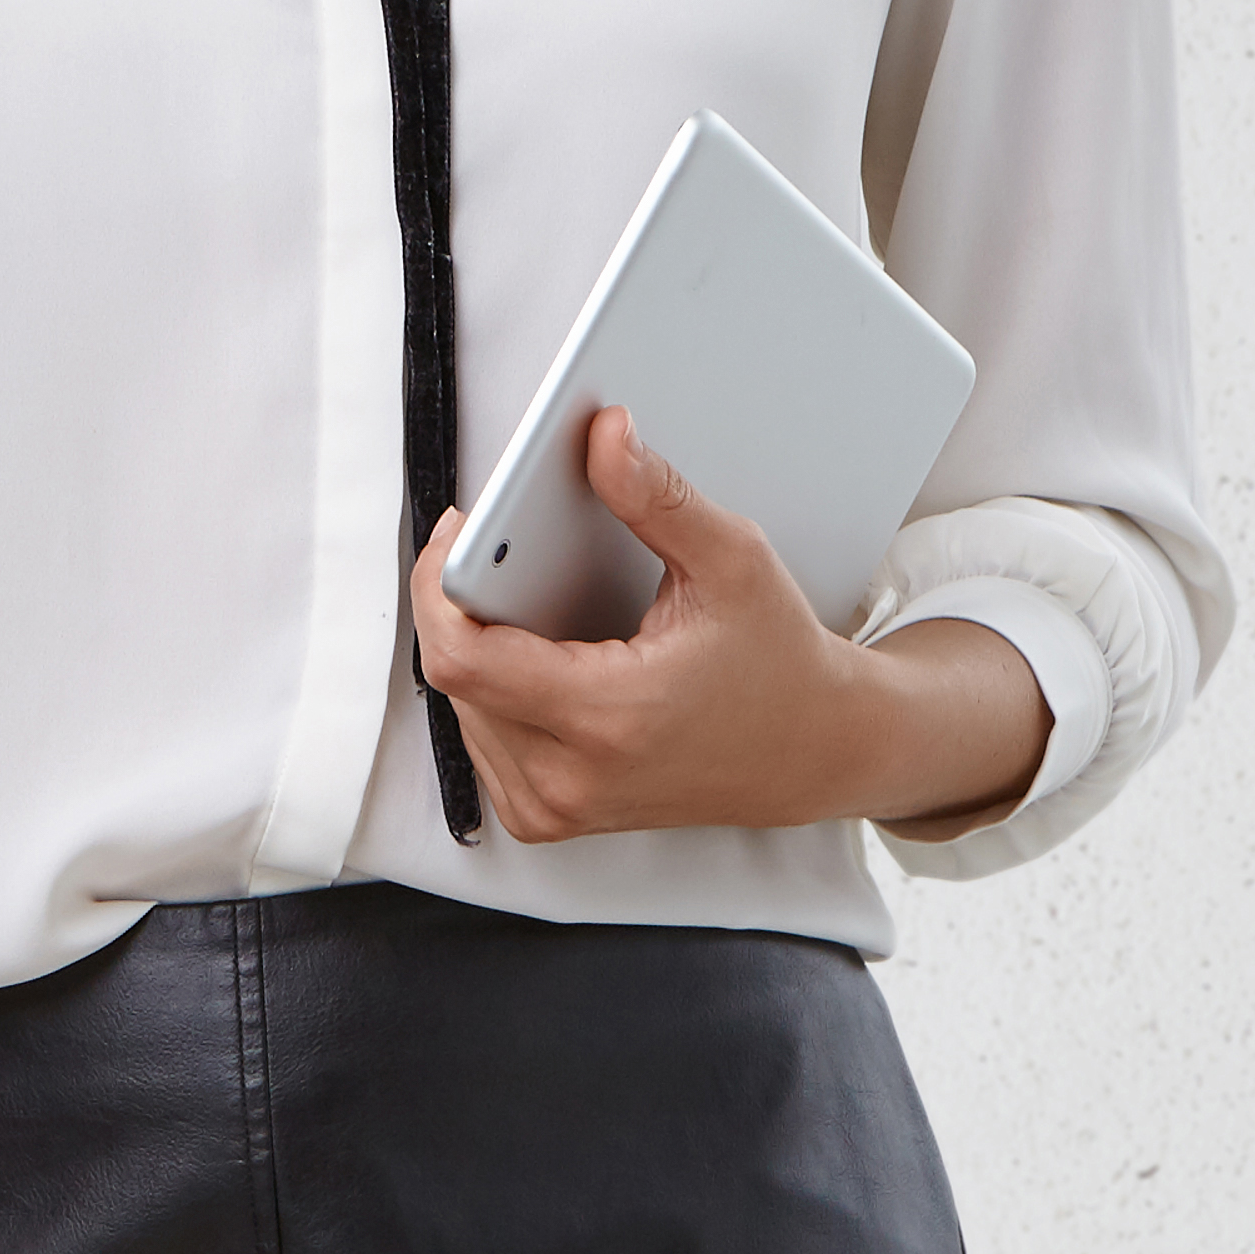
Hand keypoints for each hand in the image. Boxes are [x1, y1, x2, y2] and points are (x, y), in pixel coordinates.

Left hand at [406, 408, 1043, 842]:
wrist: (814, 750)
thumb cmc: (778, 662)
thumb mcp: (733, 563)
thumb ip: (658, 498)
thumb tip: (603, 437)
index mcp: (609, 718)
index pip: (462, 655)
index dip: (440, 585)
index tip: (460, 532)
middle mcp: (572, 777)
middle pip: (454, 674)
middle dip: (463, 604)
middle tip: (499, 551)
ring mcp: (556, 806)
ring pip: (460, 707)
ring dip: (478, 646)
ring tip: (529, 605)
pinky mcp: (548, 816)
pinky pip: (483, 739)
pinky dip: (495, 691)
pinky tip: (541, 658)